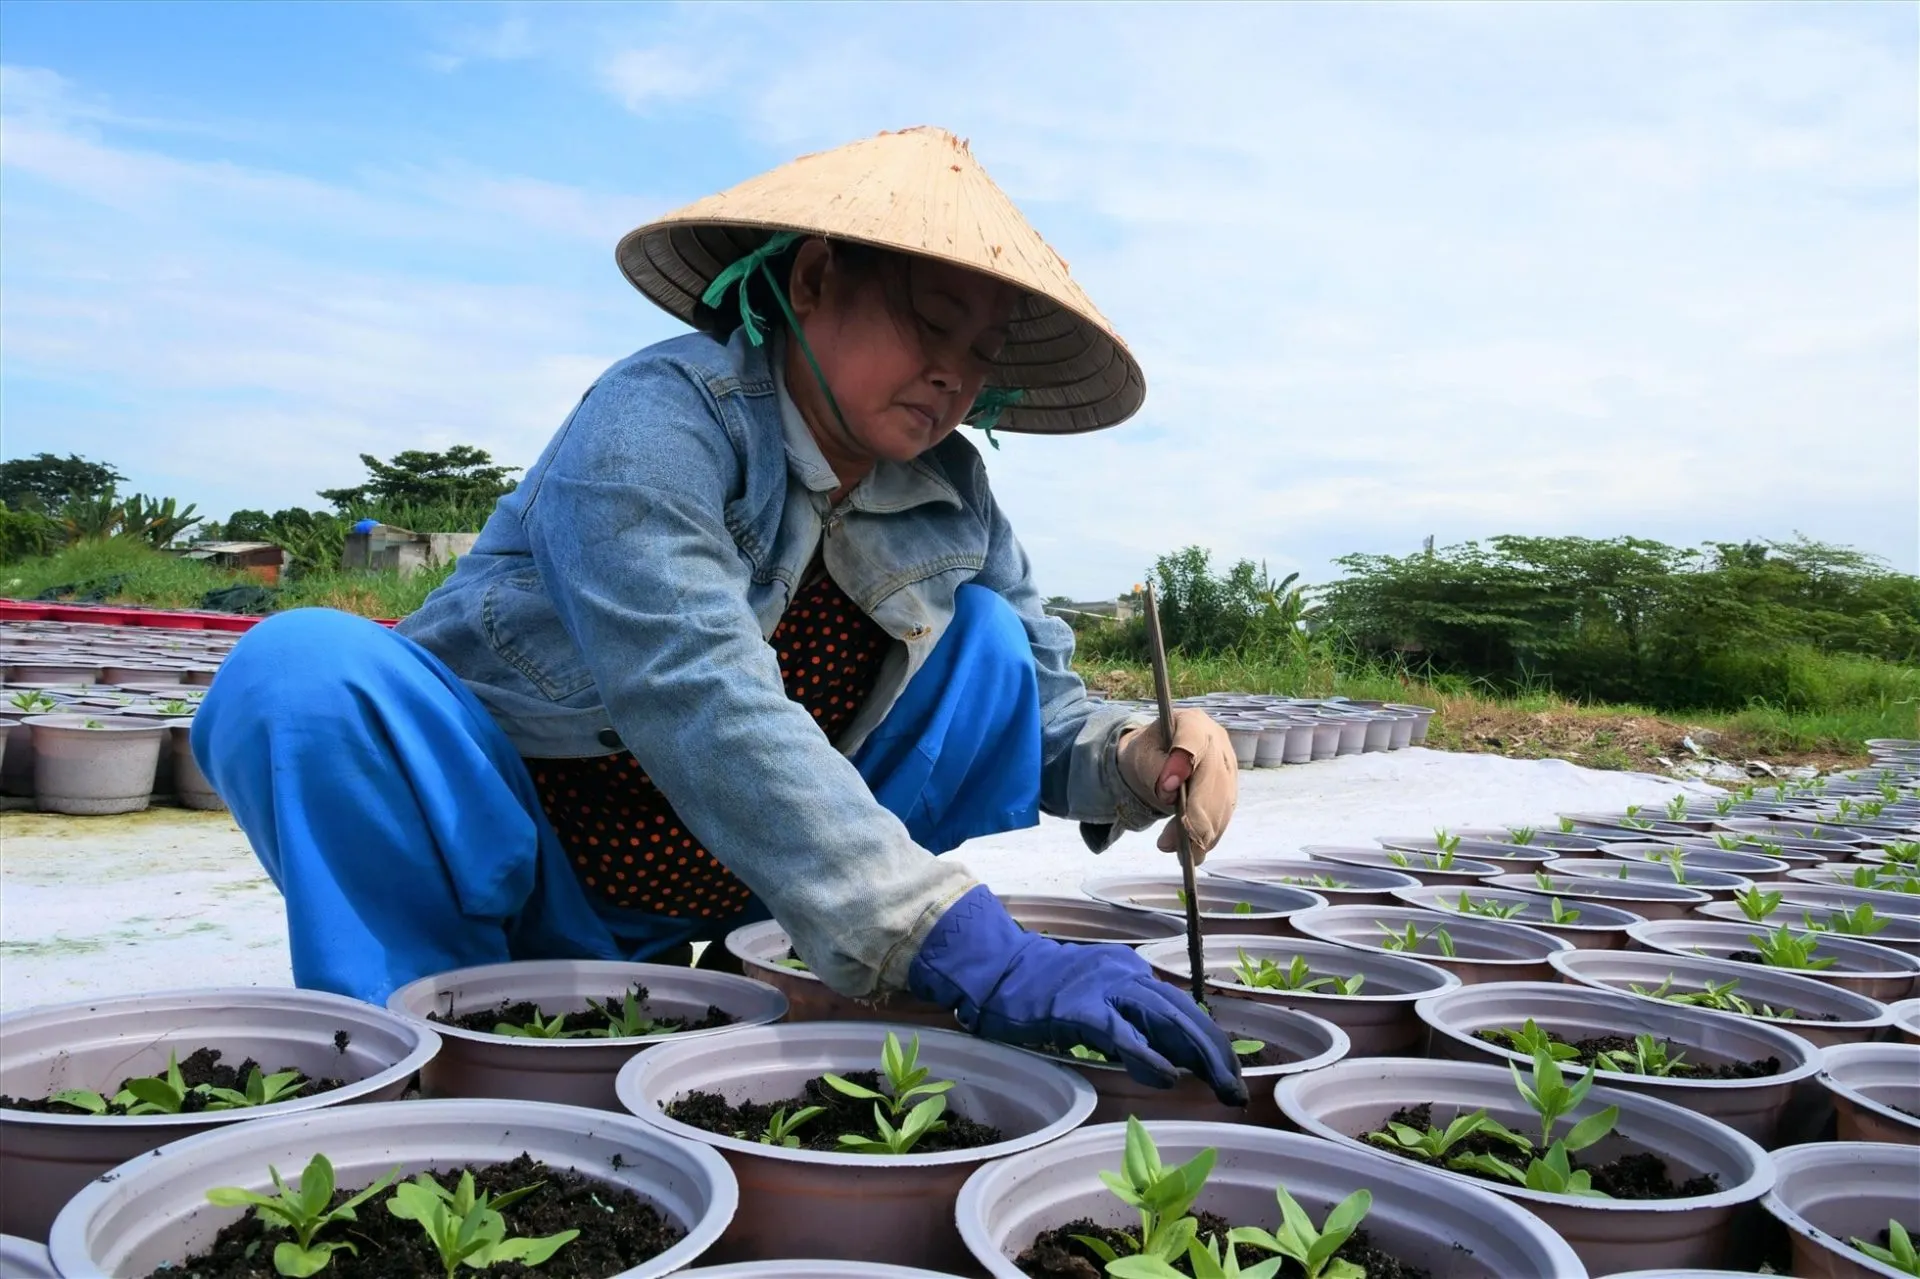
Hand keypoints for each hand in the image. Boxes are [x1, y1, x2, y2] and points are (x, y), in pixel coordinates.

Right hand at [908, 885, 1246, 1105]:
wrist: (994, 970)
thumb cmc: (1037, 993)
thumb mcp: (1092, 1001)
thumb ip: (1126, 1022)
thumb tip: (1169, 1059)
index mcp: (1129, 973)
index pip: (1182, 1008)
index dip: (1210, 1042)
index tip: (1230, 1073)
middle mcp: (1125, 974)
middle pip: (1184, 1013)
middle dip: (1216, 1054)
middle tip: (1237, 1091)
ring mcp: (1104, 987)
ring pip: (1166, 1019)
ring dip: (1200, 1057)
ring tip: (1222, 1088)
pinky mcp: (1080, 1007)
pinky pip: (1123, 1033)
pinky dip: (1149, 1055)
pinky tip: (1169, 1078)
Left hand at [1116, 710, 1238, 859]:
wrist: (1159, 755)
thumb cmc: (1149, 751)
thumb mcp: (1140, 754)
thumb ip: (1153, 768)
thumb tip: (1169, 792)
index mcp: (1193, 723)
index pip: (1192, 741)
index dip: (1182, 764)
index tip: (1166, 789)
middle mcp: (1218, 743)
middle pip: (1213, 780)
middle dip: (1193, 815)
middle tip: (1170, 842)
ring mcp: (1229, 767)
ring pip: (1222, 803)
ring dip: (1202, 833)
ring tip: (1180, 854)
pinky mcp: (1231, 790)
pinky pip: (1224, 816)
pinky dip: (1209, 837)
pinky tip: (1194, 853)